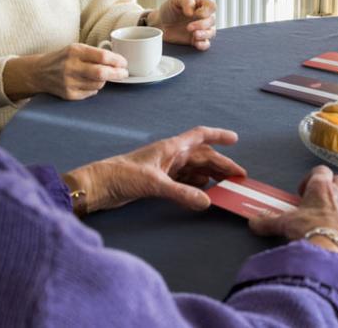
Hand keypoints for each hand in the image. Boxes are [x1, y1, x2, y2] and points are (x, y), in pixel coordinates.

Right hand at [3, 44, 127, 100]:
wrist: (39, 72)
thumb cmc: (63, 58)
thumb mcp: (76, 48)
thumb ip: (95, 53)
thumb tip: (118, 61)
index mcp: (75, 51)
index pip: (102, 56)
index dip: (117, 61)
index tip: (124, 63)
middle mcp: (71, 67)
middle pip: (102, 73)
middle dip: (117, 74)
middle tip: (124, 73)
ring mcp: (69, 82)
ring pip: (98, 84)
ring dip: (105, 80)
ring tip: (102, 76)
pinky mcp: (69, 95)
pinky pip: (91, 92)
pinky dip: (94, 88)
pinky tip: (89, 82)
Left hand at [64, 126, 245, 212]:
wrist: (98, 187)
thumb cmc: (122, 176)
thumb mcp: (154, 184)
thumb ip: (182, 193)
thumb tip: (208, 201)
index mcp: (170, 147)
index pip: (200, 136)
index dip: (218, 135)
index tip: (236, 140)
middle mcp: (170, 155)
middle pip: (202, 156)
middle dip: (221, 164)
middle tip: (239, 177)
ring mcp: (165, 168)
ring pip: (194, 169)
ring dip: (210, 175)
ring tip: (226, 185)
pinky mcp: (159, 182)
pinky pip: (185, 180)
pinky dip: (196, 185)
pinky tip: (204, 191)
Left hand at [149, 0, 216, 49]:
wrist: (159, 24)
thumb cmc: (168, 10)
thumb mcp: (175, 0)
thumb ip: (186, 1)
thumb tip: (192, 12)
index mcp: (200, 5)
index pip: (211, 6)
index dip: (207, 11)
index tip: (196, 13)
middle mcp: (203, 17)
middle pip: (212, 20)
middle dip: (202, 24)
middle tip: (189, 27)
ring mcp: (201, 29)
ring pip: (211, 32)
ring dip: (204, 34)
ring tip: (194, 35)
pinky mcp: (196, 40)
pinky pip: (206, 44)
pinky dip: (203, 44)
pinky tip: (196, 43)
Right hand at [248, 165, 337, 262]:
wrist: (330, 255)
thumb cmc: (308, 234)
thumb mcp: (284, 225)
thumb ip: (268, 221)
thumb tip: (253, 221)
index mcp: (321, 188)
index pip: (320, 172)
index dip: (312, 179)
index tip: (304, 193)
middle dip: (331, 190)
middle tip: (320, 205)